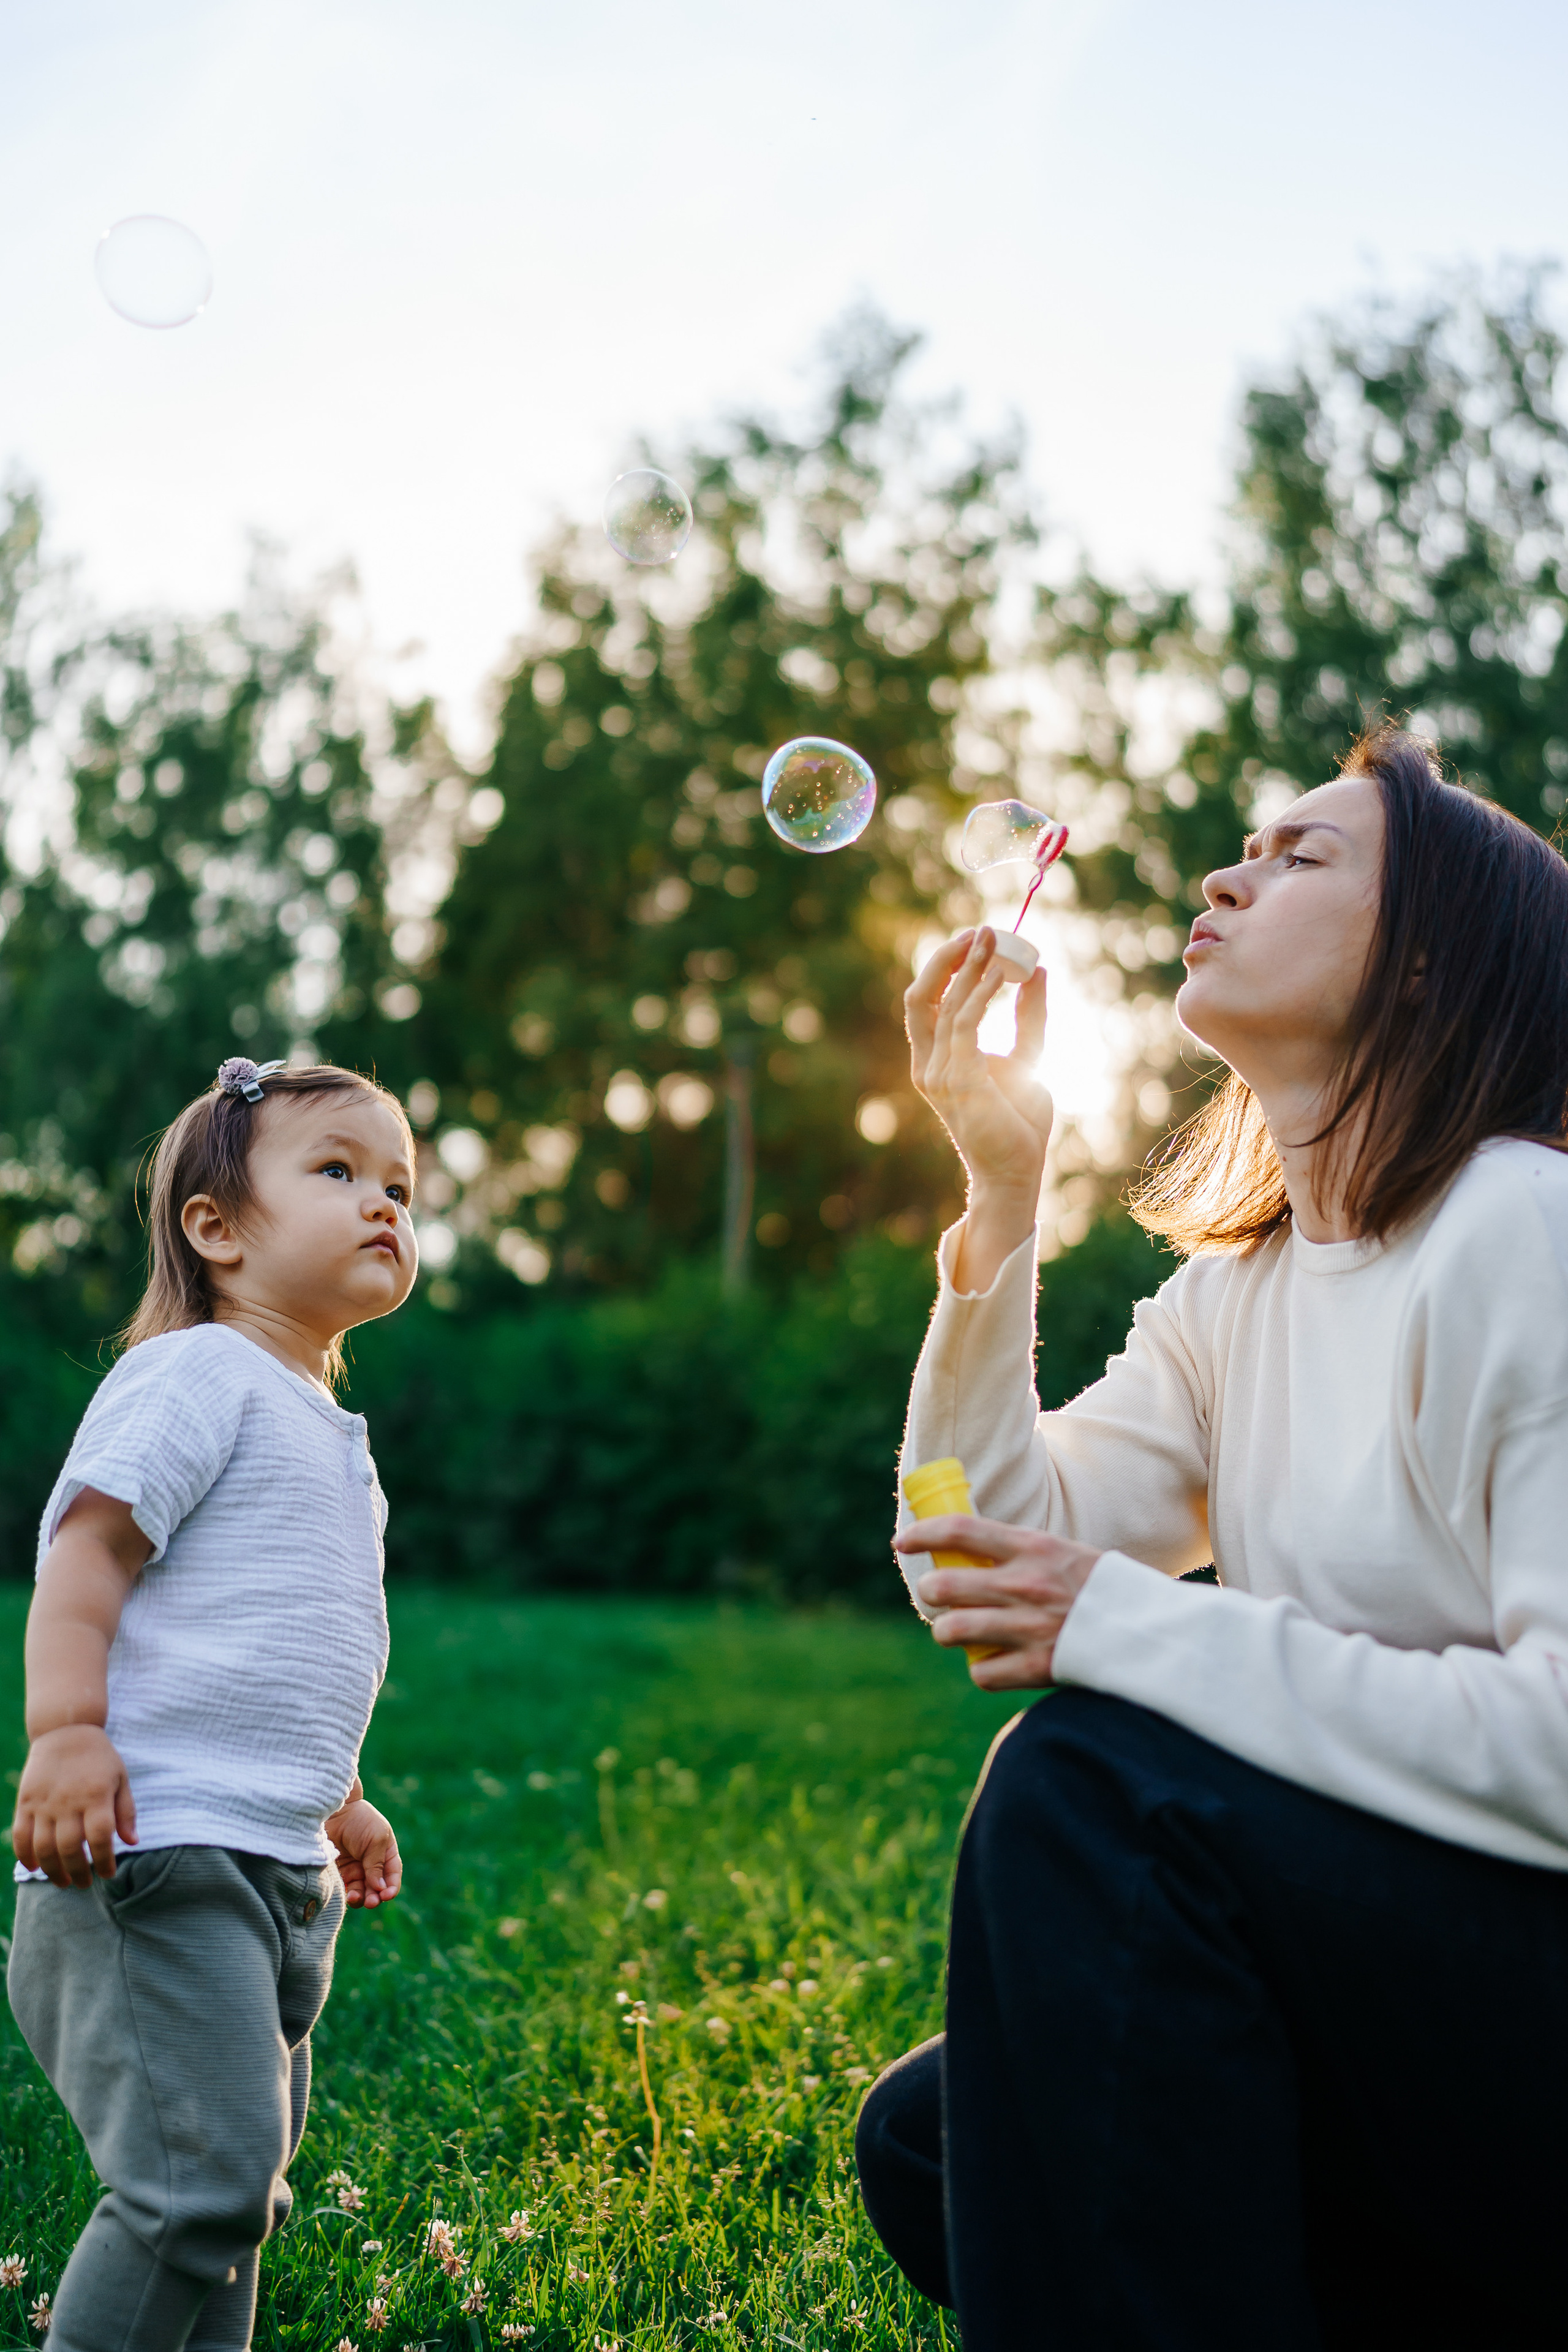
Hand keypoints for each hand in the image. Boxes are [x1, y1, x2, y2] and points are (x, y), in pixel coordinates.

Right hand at [12, 1724, 136, 1886]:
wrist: (65, 1730)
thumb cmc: (98, 1758)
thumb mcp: (120, 1779)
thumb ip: (126, 1811)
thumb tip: (133, 1842)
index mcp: (96, 1795)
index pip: (101, 1838)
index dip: (104, 1861)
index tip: (108, 1874)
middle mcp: (69, 1801)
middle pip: (71, 1847)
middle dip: (79, 1872)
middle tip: (84, 1884)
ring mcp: (44, 1803)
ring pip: (44, 1847)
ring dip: (53, 1870)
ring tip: (63, 1881)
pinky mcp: (25, 1802)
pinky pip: (21, 1835)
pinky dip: (25, 1855)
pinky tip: (34, 1867)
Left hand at [325, 1796, 401, 1908]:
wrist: (332, 1811)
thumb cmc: (359, 1820)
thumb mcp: (376, 1838)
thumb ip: (377, 1864)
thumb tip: (380, 1889)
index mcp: (386, 1853)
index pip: (392, 1875)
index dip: (392, 1887)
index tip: (387, 1895)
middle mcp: (371, 1864)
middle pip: (376, 1888)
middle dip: (375, 1897)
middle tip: (371, 1902)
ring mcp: (354, 1868)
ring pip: (361, 1891)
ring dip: (361, 1898)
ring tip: (356, 1897)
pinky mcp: (338, 1872)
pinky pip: (345, 1888)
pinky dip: (347, 1894)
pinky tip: (348, 1894)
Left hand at [896, 1512, 1102, 1689]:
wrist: (1149, 1631)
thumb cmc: (1102, 1590)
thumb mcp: (1063, 1554)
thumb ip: (1021, 1555)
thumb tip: (971, 1554)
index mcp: (1033, 1547)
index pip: (961, 1529)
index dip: (923, 1534)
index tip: (904, 1541)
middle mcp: (1026, 1584)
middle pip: (944, 1585)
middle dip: (931, 1592)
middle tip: (937, 1595)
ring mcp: (1029, 1627)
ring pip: (952, 1629)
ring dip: (947, 1630)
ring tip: (956, 1629)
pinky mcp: (1038, 1667)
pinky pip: (981, 1672)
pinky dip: (981, 1669)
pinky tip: (991, 1663)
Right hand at [905, 928, 1054, 1205]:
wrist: (1017, 1171)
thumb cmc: (1018, 1122)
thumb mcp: (1029, 1056)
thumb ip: (1029, 1016)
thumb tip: (1039, 972)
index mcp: (936, 1059)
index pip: (927, 1000)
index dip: (946, 965)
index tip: (978, 938)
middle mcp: (929, 1064)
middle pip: (921, 995)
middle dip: (948, 958)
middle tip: (981, 931)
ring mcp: (939, 1073)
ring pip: (946, 1005)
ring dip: (971, 969)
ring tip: (995, 942)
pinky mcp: (958, 1080)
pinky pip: (965, 1024)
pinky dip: (982, 994)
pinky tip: (1003, 975)